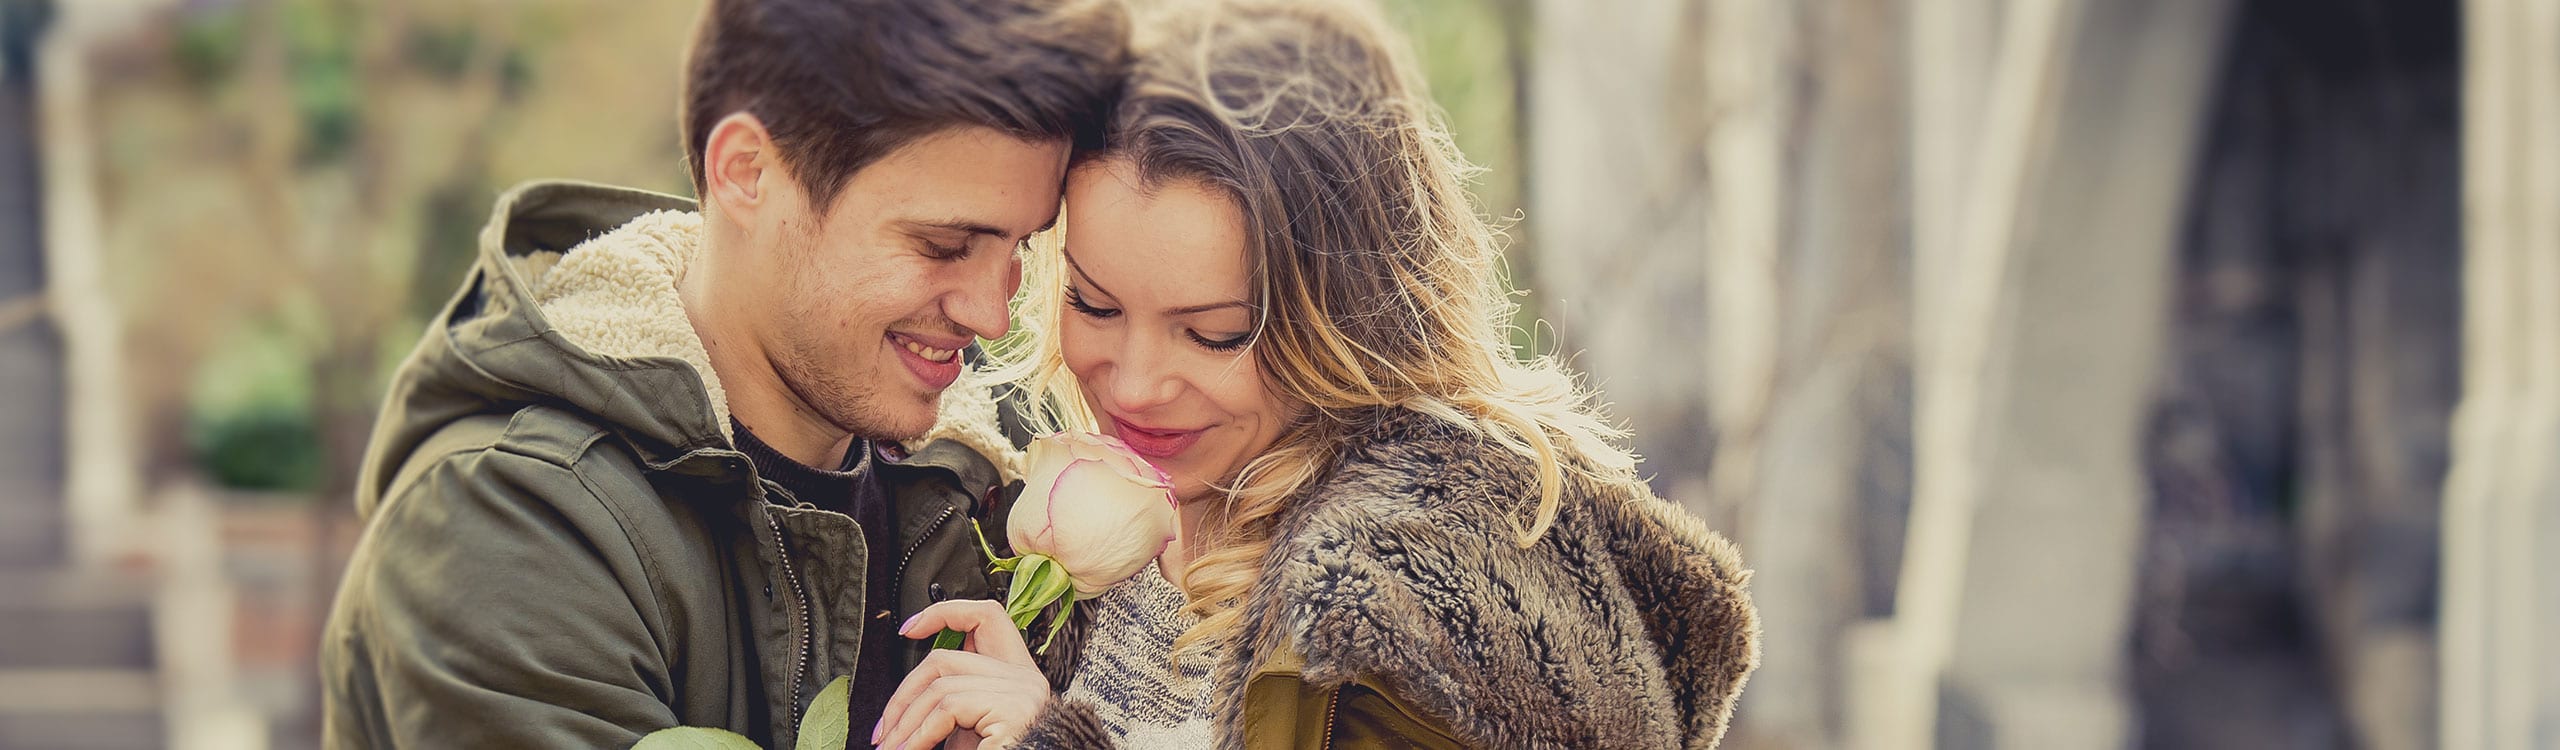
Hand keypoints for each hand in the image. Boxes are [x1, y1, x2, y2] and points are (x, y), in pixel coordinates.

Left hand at [872, 600, 1051, 749]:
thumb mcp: (966, 730)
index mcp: (1018, 675)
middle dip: (903, 695)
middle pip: (946, 659)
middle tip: (883, 730)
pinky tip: (909, 749)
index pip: (987, 617)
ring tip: (892, 747)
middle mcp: (1025, 678)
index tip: (909, 630)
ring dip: (905, 722)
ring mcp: (1021, 691)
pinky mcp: (1012, 710)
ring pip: (941, 686)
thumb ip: (947, 707)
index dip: (945, 613)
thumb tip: (901, 705)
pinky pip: (948, 708)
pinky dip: (919, 733)